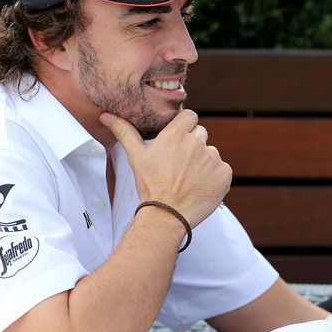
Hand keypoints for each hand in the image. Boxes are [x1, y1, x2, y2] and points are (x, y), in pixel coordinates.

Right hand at [101, 109, 230, 227]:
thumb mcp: (135, 157)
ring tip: (189, 178)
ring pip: (211, 153)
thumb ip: (125, 132)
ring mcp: (213, 158)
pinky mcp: (224, 173)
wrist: (167, 216)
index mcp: (176, 134)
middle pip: (200, 133)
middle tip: (181, 164)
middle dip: (193, 145)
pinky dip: (214, 177)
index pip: (189, 116)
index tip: (180, 139)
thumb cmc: (150, 186)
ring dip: (204, 162)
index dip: (185, 126)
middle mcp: (197, 142)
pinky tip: (201, 187)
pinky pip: (222, 169)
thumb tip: (107, 115)